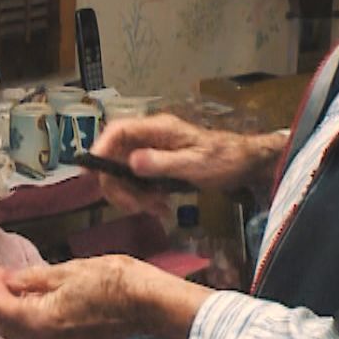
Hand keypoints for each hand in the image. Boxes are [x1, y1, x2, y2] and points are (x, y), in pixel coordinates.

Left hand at [0, 255, 209, 338]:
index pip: (0, 308)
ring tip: (28, 289)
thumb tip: (8, 279)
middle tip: (8, 278)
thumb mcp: (67, 270)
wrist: (148, 302)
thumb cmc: (111, 280)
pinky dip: (38, 322)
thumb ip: (32, 278)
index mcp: (41, 320)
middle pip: (7, 329)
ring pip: (26, 336)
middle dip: (1, 303)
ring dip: (19, 314)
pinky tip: (50, 303)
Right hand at [88, 114, 285, 214]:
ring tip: (158, 209)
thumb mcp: (195, 163)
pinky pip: (138, 182)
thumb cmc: (224, 159)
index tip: (94, 174)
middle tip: (138, 207)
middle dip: (120, 186)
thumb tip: (132, 163)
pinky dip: (144, 198)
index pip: (117, 131)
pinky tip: (161, 208)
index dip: (100, 149)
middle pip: (114, 157)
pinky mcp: (156, 166)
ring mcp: (151, 152)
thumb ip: (163, 163)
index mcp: (157, 128)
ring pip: (123, 174)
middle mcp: (149, 138)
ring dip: (134, 196)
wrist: (244, 164)